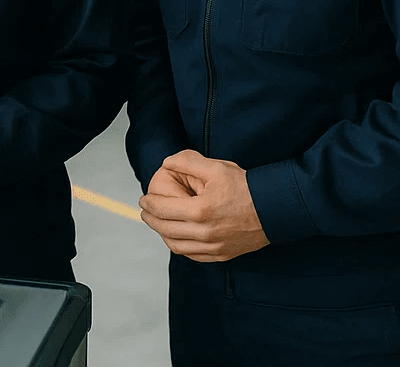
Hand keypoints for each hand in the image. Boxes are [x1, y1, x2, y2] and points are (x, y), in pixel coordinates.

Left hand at [138, 149, 268, 261]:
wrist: (274, 209)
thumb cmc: (246, 187)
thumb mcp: (215, 167)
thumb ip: (186, 162)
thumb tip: (166, 163)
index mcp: (200, 211)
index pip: (163, 210)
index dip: (149, 204)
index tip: (143, 199)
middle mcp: (205, 233)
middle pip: (166, 230)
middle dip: (151, 220)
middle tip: (145, 211)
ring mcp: (214, 247)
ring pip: (177, 246)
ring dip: (163, 235)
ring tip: (158, 223)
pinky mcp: (223, 254)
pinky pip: (194, 256)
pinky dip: (180, 246)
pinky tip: (177, 236)